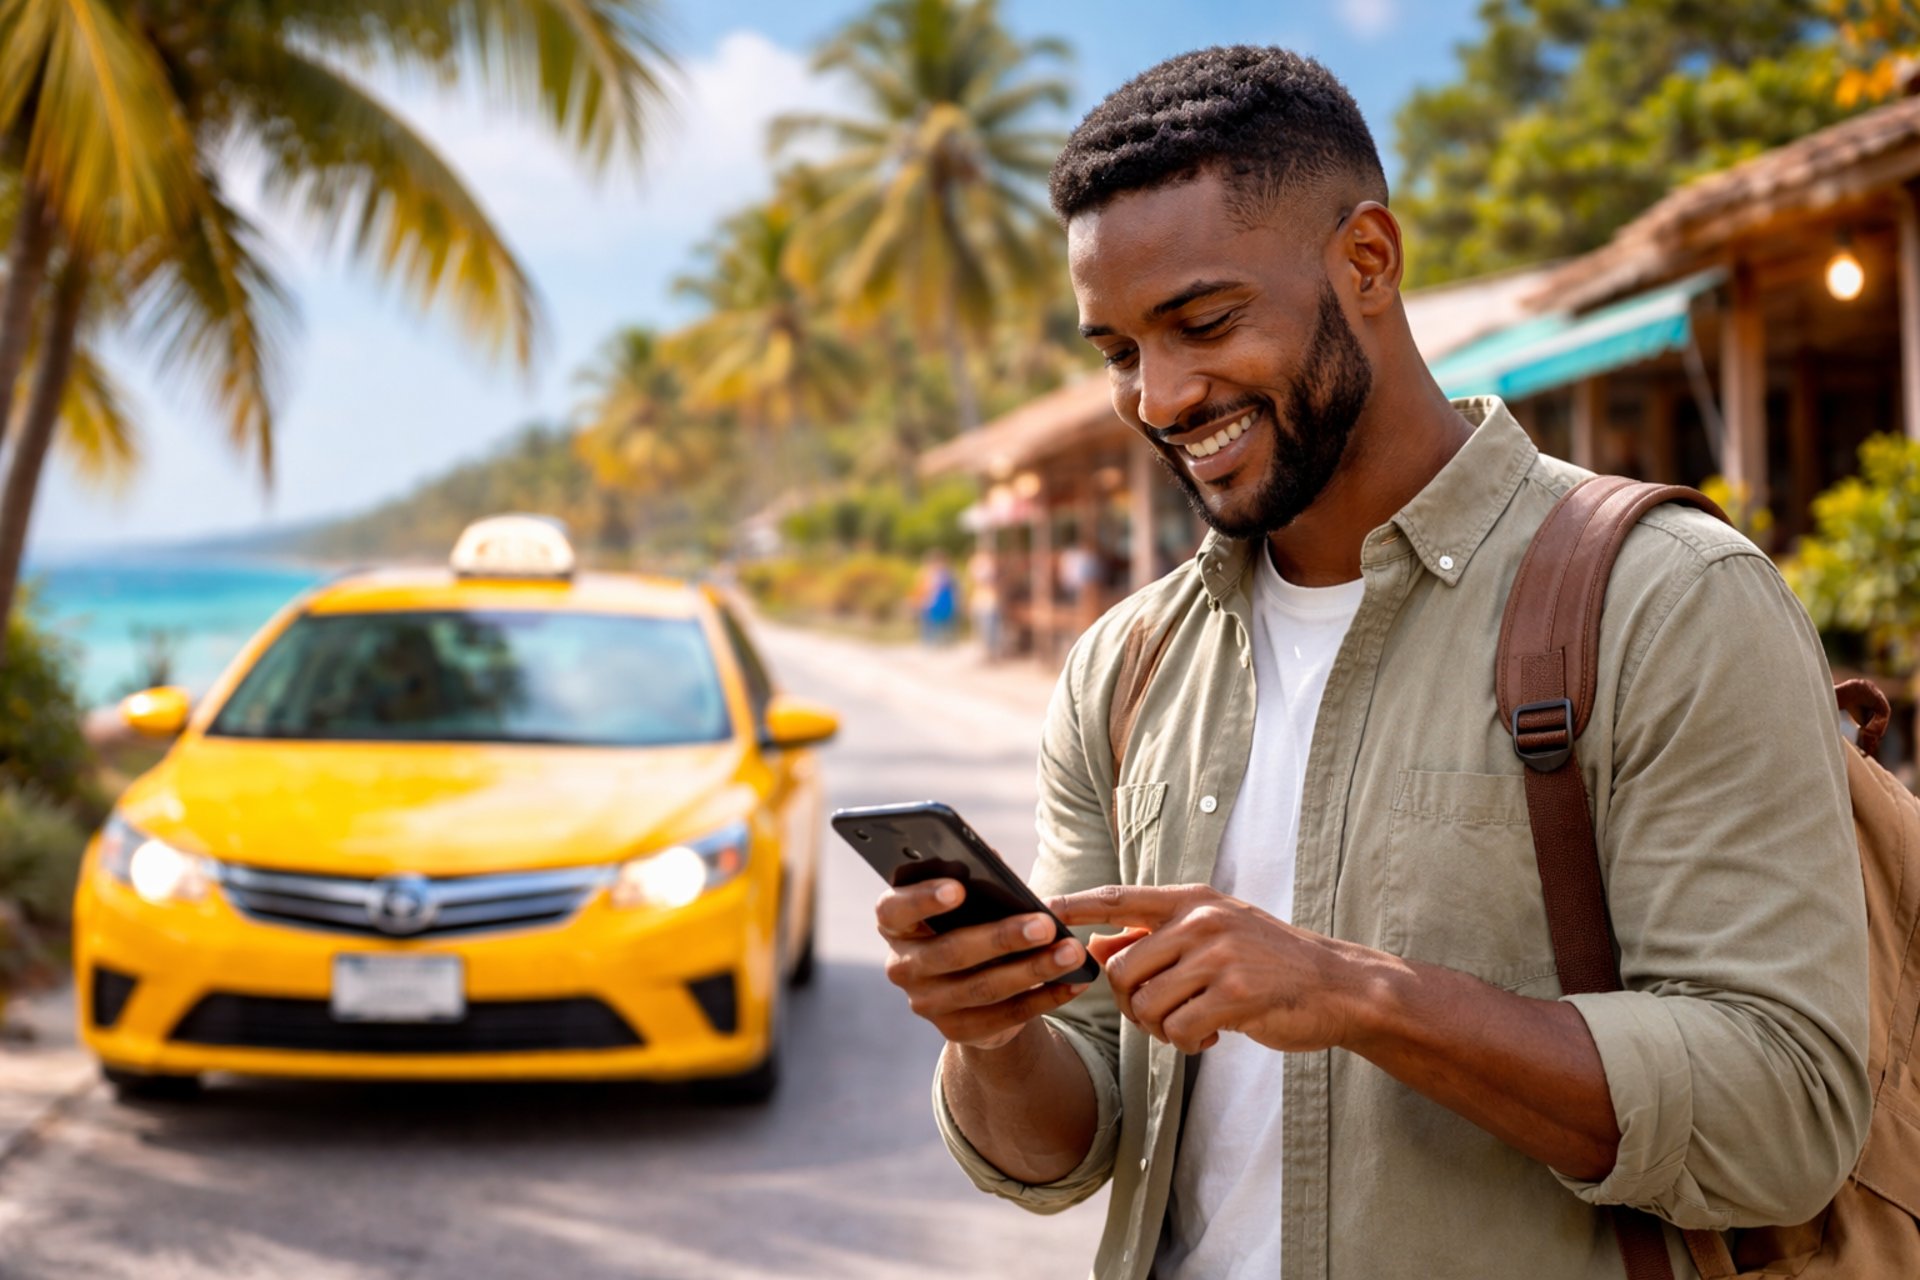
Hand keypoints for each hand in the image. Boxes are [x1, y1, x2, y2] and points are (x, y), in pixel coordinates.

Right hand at [875, 878, 1090, 1049]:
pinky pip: (1005, 1016)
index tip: (958, 888)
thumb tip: (992, 860)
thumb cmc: (967, 920)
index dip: (922, 899)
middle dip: (1001, 938)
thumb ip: (973, 882)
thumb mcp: (966, 900)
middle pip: (950, 952)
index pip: (894, 909)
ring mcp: (926, 1004)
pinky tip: (1073, 981)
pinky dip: (1044, 998)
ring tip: (1070, 952)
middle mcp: (902, 966)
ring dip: (1033, 969)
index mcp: (895, 923)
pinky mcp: (956, 1031)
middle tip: (1044, 925)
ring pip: (983, 988)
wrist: (969, 983)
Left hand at [1052, 883, 1369, 1054]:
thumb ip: (1156, 936)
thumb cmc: (1269, 963)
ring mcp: (1219, 956)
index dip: (1077, 906)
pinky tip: (1211, 1036)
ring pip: (1145, 1005)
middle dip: (1130, 1005)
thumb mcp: (1213, 934)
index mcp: (1193, 900)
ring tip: (1192, 1024)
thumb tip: (1094, 945)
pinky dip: (1185, 1044)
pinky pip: (1176, 1030)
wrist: (1338, 987)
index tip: (1042, 909)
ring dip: (1160, 1029)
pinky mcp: (1235, 994)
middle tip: (1162, 1016)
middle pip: (1121, 970)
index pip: (1119, 898)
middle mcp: (1202, 920)